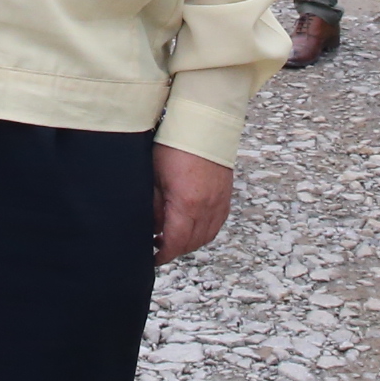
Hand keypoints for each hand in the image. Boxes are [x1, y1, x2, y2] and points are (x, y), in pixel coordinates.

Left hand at [153, 144, 235, 264]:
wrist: (204, 123)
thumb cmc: (175, 144)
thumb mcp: (155, 175)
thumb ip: (154, 205)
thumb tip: (153, 226)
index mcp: (187, 204)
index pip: (176, 242)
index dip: (163, 254)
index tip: (154, 257)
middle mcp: (207, 207)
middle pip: (192, 243)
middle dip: (175, 249)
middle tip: (159, 246)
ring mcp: (220, 202)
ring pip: (207, 236)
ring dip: (190, 242)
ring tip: (174, 237)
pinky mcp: (226, 195)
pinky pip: (217, 223)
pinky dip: (204, 231)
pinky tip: (192, 226)